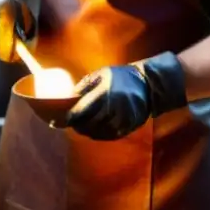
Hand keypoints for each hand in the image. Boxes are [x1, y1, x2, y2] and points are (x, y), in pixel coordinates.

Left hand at [66, 51, 187, 140]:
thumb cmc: (120, 77)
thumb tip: (69, 97)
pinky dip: (99, 134)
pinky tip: (94, 130)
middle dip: (78, 125)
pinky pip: (109, 136)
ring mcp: (120, 119)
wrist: (147, 85)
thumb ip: (84, 86)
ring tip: (82, 126)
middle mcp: (111, 108)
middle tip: (72, 123)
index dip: (70, 117)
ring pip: (98, 132)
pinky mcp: (127, 127)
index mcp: (103, 93)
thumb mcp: (101, 74)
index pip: (81, 110)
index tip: (63, 119)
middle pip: (88, 124)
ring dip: (87, 131)